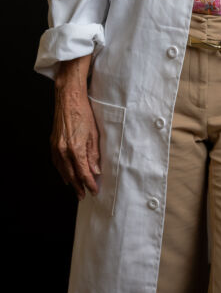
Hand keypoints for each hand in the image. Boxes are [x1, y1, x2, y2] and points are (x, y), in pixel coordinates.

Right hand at [51, 70, 100, 198]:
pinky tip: (65, 174)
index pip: (83, 173)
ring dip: (69, 181)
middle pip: (71, 175)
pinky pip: (56, 162)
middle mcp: (63, 150)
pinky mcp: (52, 143)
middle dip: (78, 186)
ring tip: (75, 188)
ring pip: (62, 170)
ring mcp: (56, 147)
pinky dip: (61, 170)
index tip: (94, 190)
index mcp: (76, 148)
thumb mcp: (94, 134)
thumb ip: (94, 155)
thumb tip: (95, 171)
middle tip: (84, 195)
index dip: (89, 184)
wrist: (68, 98)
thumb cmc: (83, 112)